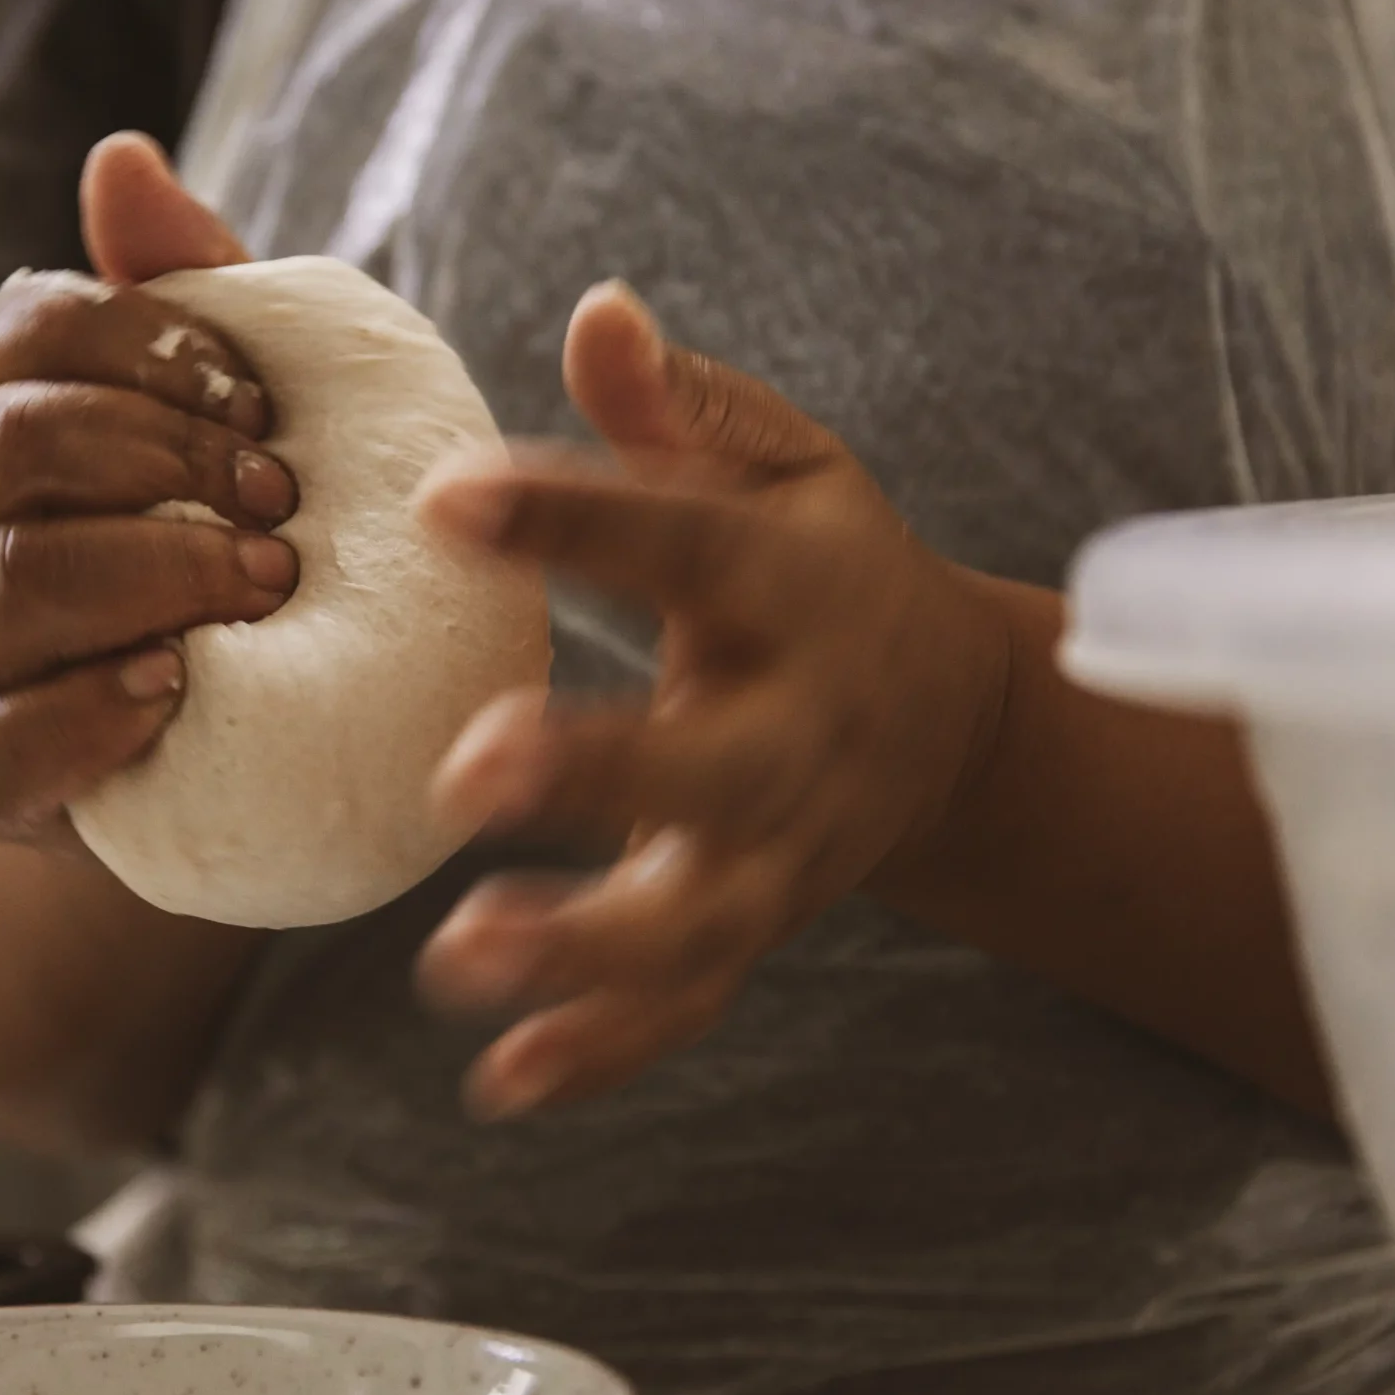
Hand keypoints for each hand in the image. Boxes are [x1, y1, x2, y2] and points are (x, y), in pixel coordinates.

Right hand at [0, 134, 299, 846]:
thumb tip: (122, 156)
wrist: (189, 741)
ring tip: (265, 586)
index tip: (264, 407)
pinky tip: (180, 688)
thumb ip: (179, 293)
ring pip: (15, 580)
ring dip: (158, 573)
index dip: (156, 351)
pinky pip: (1, 740)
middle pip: (19, 444)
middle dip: (167, 460)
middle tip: (281, 504)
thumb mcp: (209, 415)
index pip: (33, 327)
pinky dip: (96, 710)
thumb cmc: (202, 538)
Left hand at [413, 283, 1013, 1117]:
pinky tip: (499, 1082)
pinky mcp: (756, 927)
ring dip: (585, 950)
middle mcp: (799, 731)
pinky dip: (605, 1052)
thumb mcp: (783, 463)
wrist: (949, 719)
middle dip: (598, 777)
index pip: (686, 542)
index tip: (445, 497)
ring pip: (701, 918)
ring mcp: (783, 849)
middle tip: (465, 776)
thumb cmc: (822, 563)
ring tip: (456, 958)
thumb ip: (681, 406)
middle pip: (710, 768)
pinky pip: (690, 1006)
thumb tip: (595, 311)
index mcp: (796, 587)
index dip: (574, 518)